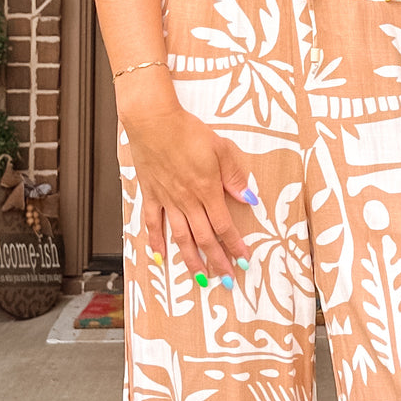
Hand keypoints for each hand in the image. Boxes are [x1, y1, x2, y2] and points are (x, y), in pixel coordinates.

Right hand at [119, 92, 254, 280]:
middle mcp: (187, 201)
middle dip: (218, 261)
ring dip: (192, 261)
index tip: (243, 261)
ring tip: (201, 279)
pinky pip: (153, 224)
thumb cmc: (186, 131)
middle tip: (226, 280)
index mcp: (207, 190)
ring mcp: (168, 200)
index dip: (235, 246)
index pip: (224, 226)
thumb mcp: (220, 148)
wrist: (153, 120)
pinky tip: (161, 257)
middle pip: (205, 239)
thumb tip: (249, 198)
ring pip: (181, 238)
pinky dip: (156, 242)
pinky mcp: (151, 195)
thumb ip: (234, 176)